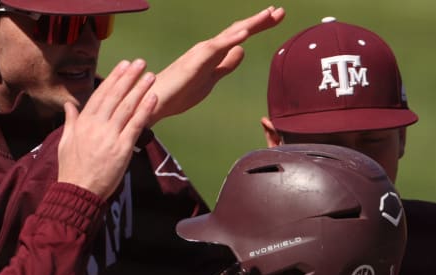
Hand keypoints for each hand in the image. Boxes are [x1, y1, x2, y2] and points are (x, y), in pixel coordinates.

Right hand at [58, 59, 157, 198]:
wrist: (78, 190)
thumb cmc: (72, 169)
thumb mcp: (65, 141)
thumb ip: (70, 121)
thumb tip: (69, 105)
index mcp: (83, 122)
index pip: (100, 94)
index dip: (114, 78)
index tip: (123, 66)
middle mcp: (96, 125)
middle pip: (116, 96)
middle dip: (129, 77)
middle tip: (140, 63)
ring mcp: (110, 136)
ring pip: (127, 107)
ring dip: (140, 89)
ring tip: (150, 75)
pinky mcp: (122, 148)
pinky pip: (136, 125)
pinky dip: (145, 110)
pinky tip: (153, 97)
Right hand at [149, 6, 284, 123]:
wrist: (155, 102)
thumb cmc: (179, 92)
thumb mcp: (211, 79)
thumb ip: (225, 65)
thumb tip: (242, 51)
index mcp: (213, 54)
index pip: (239, 37)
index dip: (258, 27)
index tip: (276, 17)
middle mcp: (208, 48)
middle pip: (238, 31)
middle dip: (260, 21)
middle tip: (280, 11)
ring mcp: (201, 53)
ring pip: (230, 35)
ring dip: (250, 24)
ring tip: (268, 15)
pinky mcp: (195, 62)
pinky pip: (215, 49)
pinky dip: (230, 39)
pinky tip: (245, 34)